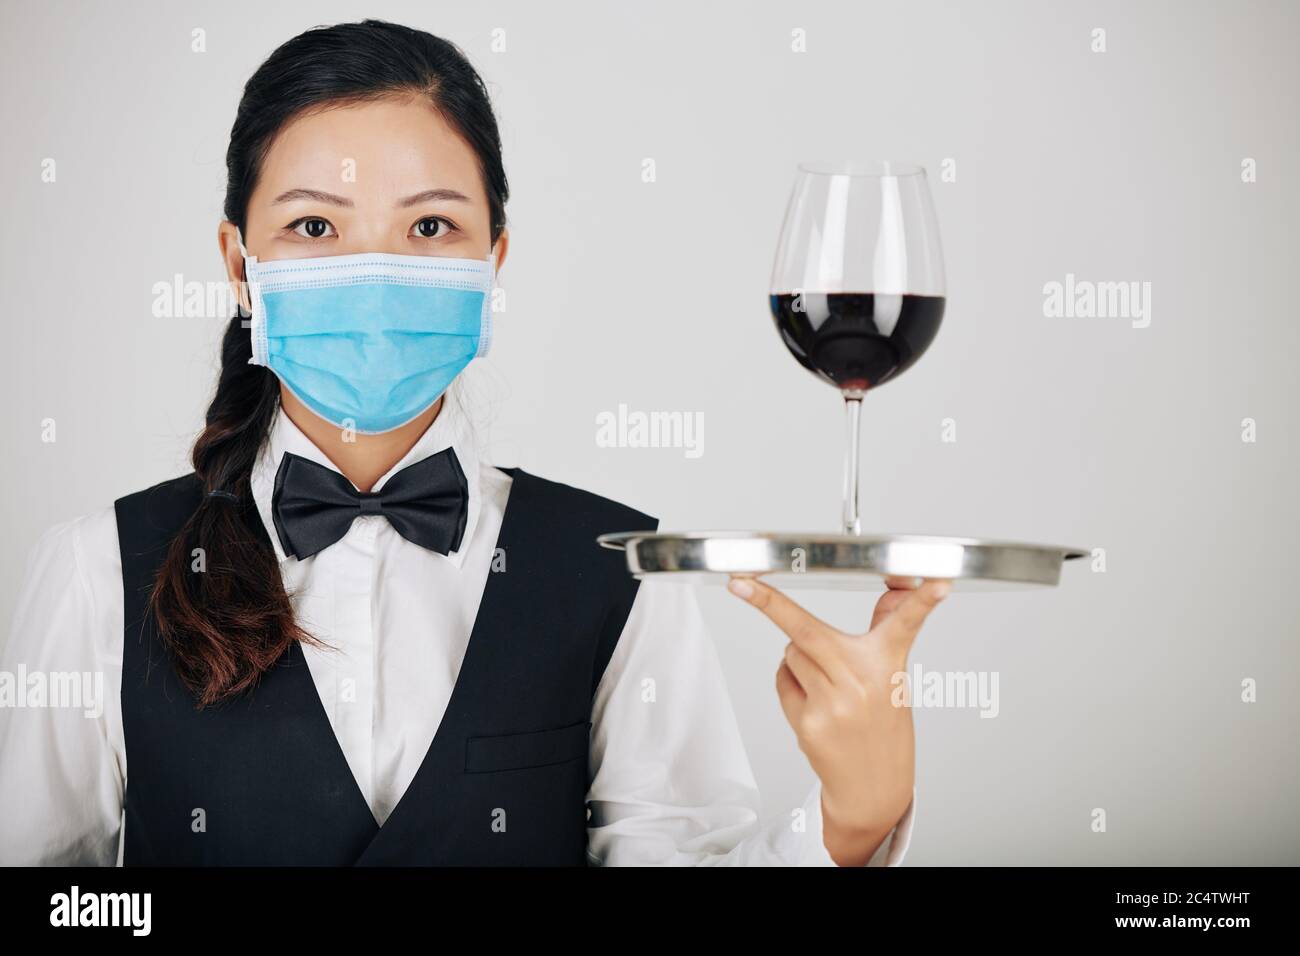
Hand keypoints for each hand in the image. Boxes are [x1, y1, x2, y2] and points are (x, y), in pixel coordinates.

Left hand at [727, 573, 950, 865]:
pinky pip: (783, 679)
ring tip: (826, 682)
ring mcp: (833, 704)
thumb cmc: (882, 726)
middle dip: (768, 602)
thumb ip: (888, 629)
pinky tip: (814, 702)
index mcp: (888, 663)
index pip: (908, 624)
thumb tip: (900, 586)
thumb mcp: (893, 677)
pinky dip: (791, 681)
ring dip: (798, 655)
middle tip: (741, 583)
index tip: (938, 580)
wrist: (873, 787)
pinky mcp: (809, 723)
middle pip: (806, 630)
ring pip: (791, 651)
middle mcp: (862, 681)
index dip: (923, 600)